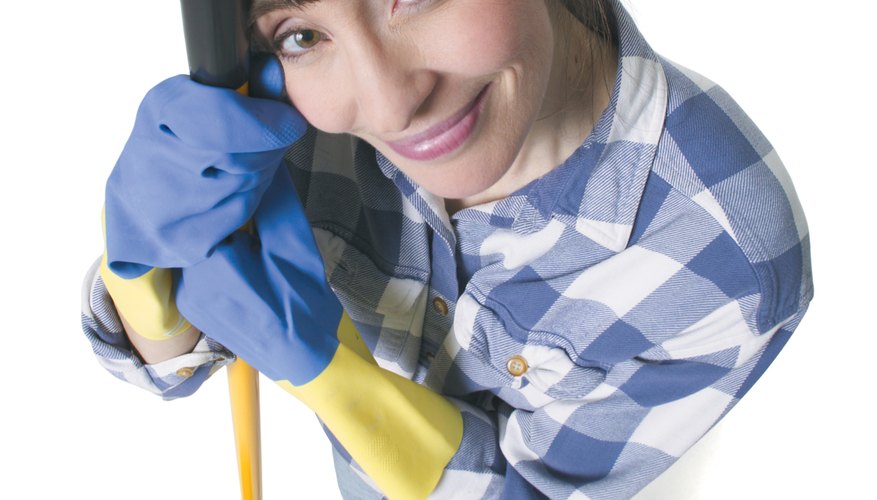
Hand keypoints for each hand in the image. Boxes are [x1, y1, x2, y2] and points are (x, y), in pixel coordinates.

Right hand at [104, 65, 305, 279]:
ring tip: (250, 164)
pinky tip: (237, 192)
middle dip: (270, 148)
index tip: (290, 121)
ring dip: (261, 174)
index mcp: (159, 111)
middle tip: (274, 141)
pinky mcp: (186, 239)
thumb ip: (239, 90)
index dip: (269, 122)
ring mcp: (169, 205)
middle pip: (243, 155)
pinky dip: (249, 202)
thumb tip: (275, 73)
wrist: (134, 211)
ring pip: (247, 185)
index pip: (226, 120)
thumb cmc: (171, 146)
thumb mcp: (191, 104)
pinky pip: (241, 215)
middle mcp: (156, 157)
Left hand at [175, 166, 339, 383]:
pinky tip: (237, 259)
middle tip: (246, 205)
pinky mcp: (190, 305)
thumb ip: (275, 200)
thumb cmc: (303, 303)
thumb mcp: (294, 244)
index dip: (225, 189)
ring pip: (193, 245)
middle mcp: (187, 280)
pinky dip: (211, 255)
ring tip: (244, 233)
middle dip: (219, 211)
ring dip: (214, 233)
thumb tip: (264, 161)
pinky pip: (194, 267)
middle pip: (196, 225)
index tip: (241, 177)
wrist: (303, 357)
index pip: (206, 205)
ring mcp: (185, 295)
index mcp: (213, 263)